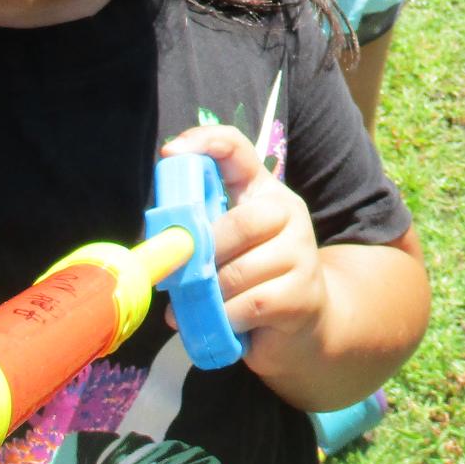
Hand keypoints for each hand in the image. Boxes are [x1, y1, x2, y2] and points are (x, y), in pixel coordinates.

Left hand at [160, 125, 328, 385]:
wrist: (306, 320)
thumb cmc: (254, 277)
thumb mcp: (228, 247)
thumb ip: (201, 234)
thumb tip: (158, 247)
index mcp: (264, 192)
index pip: (239, 151)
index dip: (205, 142)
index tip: (170, 153)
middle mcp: (288, 213)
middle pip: (242, 222)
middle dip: (205, 251)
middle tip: (181, 273)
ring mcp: (301, 253)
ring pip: (239, 271)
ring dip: (212, 293)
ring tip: (202, 305)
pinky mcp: (301, 294)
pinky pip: (249, 304)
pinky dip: (226, 317)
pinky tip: (224, 321)